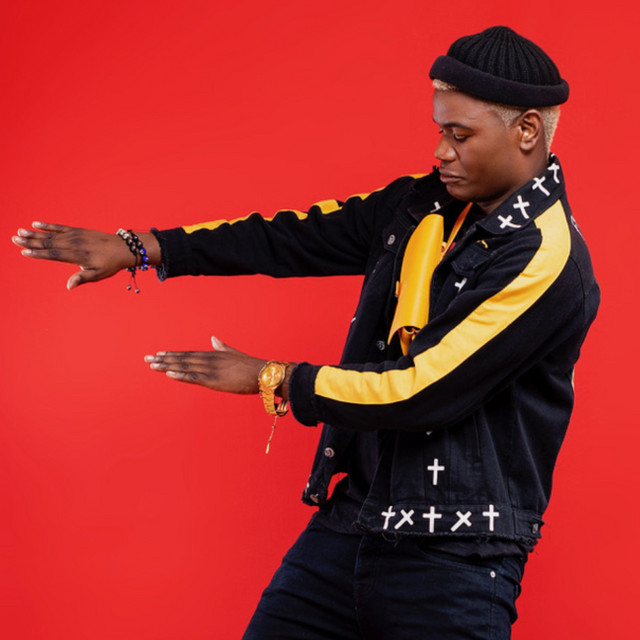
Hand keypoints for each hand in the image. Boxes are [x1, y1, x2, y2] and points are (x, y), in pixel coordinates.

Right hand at [12, 222, 160, 289]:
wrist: (123, 248)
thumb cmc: (110, 265)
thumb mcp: (98, 275)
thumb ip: (82, 278)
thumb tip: (69, 286)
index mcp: (78, 256)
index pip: (54, 255)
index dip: (39, 253)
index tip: (24, 252)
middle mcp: (75, 244)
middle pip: (49, 243)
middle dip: (31, 241)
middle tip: (14, 239)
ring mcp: (76, 236)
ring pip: (52, 235)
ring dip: (35, 233)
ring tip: (20, 232)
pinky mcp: (78, 230)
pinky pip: (61, 227)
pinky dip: (48, 226)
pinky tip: (36, 224)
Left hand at [145, 336, 290, 397]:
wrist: (264, 373)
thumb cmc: (251, 366)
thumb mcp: (234, 354)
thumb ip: (222, 347)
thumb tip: (213, 338)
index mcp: (213, 355)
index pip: (188, 354)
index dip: (172, 354)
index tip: (158, 354)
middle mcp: (209, 360)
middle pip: (182, 359)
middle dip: (164, 359)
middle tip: (147, 359)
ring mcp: (211, 370)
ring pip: (184, 367)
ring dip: (167, 367)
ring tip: (152, 365)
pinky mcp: (215, 380)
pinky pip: (194, 378)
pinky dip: (181, 376)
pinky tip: (169, 374)